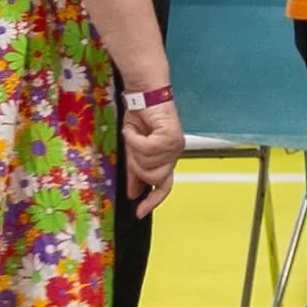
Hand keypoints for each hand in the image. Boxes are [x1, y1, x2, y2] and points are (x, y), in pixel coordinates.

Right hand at [120, 83, 182, 208]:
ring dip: (134, 149)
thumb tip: (133, 193)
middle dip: (136, 165)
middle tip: (131, 146)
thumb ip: (135, 172)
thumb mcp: (132, 150)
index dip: (152, 202)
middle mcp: (174, 155)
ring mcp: (175, 147)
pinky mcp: (171, 137)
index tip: (139, 213)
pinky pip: (147, 149)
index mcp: (166, 160)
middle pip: (151, 178)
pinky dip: (135, 139)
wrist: (143, 94)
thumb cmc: (139, 118)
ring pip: (147, 165)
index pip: (164, 187)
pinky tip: (135, 128)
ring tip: (135, 133)